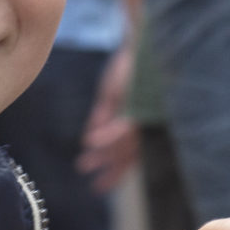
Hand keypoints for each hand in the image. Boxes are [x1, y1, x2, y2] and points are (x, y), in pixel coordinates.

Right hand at [77, 46, 140, 193]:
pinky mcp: (140, 101)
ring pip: (125, 142)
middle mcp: (146, 121)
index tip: (99, 186)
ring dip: (104, 155)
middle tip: (96, 189)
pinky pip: (123, 123)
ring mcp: (145, 113)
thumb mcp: (111, 94)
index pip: (130, 152)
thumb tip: (88, 141)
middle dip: (112, 171)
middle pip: (130, 153)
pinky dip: (106, 134)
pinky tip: (89, 142)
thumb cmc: (130, 66)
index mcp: (142, 121)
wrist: (142, 40)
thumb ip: (103, 117)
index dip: (114, 170)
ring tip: (84, 166)